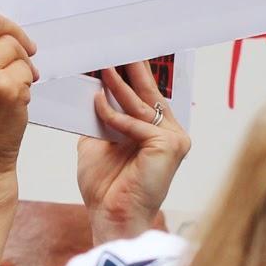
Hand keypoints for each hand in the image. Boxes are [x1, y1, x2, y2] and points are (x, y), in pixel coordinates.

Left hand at [76, 60, 190, 242]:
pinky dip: (114, 116)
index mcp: (158, 134)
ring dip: (119, 85)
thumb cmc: (107, 188)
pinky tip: (97, 104)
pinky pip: (135, 123)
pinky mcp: (169, 146)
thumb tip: (91, 93)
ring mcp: (174, 140)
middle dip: (134, 69)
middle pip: (149, 95)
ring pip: (140, 106)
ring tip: (103, 66)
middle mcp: (172, 135)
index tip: (122, 55)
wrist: (111, 218)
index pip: (146, 98)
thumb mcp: (98, 144)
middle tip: (120, 47)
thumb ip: (101, 120)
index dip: (134, 75)